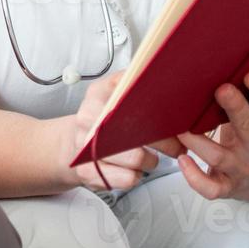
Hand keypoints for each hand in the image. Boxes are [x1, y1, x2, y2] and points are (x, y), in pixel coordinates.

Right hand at [65, 70, 168, 190]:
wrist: (71, 142)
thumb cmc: (99, 117)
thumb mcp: (110, 89)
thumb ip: (132, 78)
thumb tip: (158, 69)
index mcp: (96, 97)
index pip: (134, 104)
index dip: (158, 115)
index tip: (176, 120)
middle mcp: (87, 122)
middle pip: (137, 136)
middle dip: (165, 143)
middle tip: (177, 145)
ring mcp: (85, 149)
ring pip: (136, 161)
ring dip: (152, 161)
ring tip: (153, 156)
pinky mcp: (88, 174)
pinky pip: (127, 179)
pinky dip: (137, 175)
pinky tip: (135, 168)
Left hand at [175, 68, 248, 201]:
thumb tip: (235, 56)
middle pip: (248, 128)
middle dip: (235, 108)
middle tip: (222, 89)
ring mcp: (242, 169)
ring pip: (219, 157)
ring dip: (199, 142)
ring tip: (181, 127)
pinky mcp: (227, 187)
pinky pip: (210, 188)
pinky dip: (194, 177)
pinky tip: (181, 160)